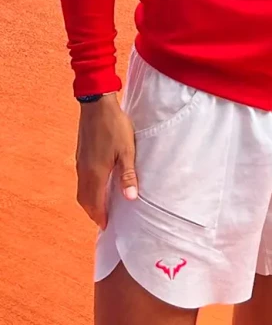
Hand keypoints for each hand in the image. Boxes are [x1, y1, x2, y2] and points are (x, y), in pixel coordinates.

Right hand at [76, 94, 137, 228]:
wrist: (97, 106)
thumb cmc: (115, 127)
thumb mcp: (126, 151)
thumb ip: (128, 175)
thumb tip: (130, 198)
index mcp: (96, 174)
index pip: (95, 203)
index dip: (101, 216)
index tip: (106, 226)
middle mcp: (84, 171)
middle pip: (85, 200)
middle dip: (93, 212)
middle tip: (104, 220)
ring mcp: (81, 163)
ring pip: (82, 190)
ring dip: (90, 201)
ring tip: (101, 206)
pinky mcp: (81, 155)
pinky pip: (82, 180)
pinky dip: (87, 189)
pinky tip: (97, 184)